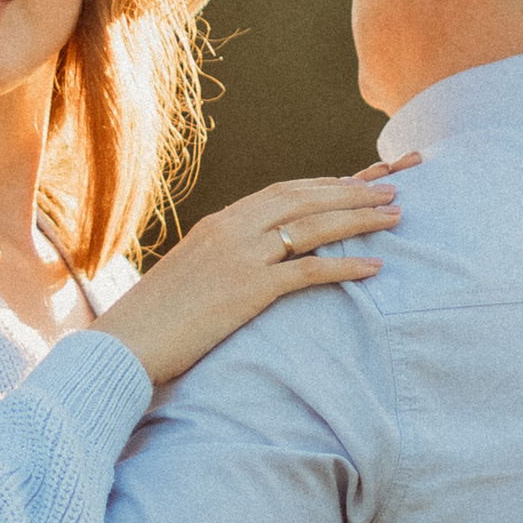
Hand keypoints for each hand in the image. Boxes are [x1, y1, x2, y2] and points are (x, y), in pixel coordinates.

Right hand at [102, 166, 412, 388]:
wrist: (126, 343)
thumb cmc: (155, 319)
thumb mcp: (192, 274)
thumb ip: (224, 259)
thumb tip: (252, 263)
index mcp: (221, 222)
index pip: (284, 191)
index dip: (327, 183)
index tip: (360, 179)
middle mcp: (233, 229)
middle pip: (306, 198)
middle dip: (354, 190)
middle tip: (394, 187)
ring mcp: (240, 256)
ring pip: (313, 225)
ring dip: (359, 218)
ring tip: (395, 215)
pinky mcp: (247, 290)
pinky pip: (307, 271)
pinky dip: (345, 266)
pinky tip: (376, 267)